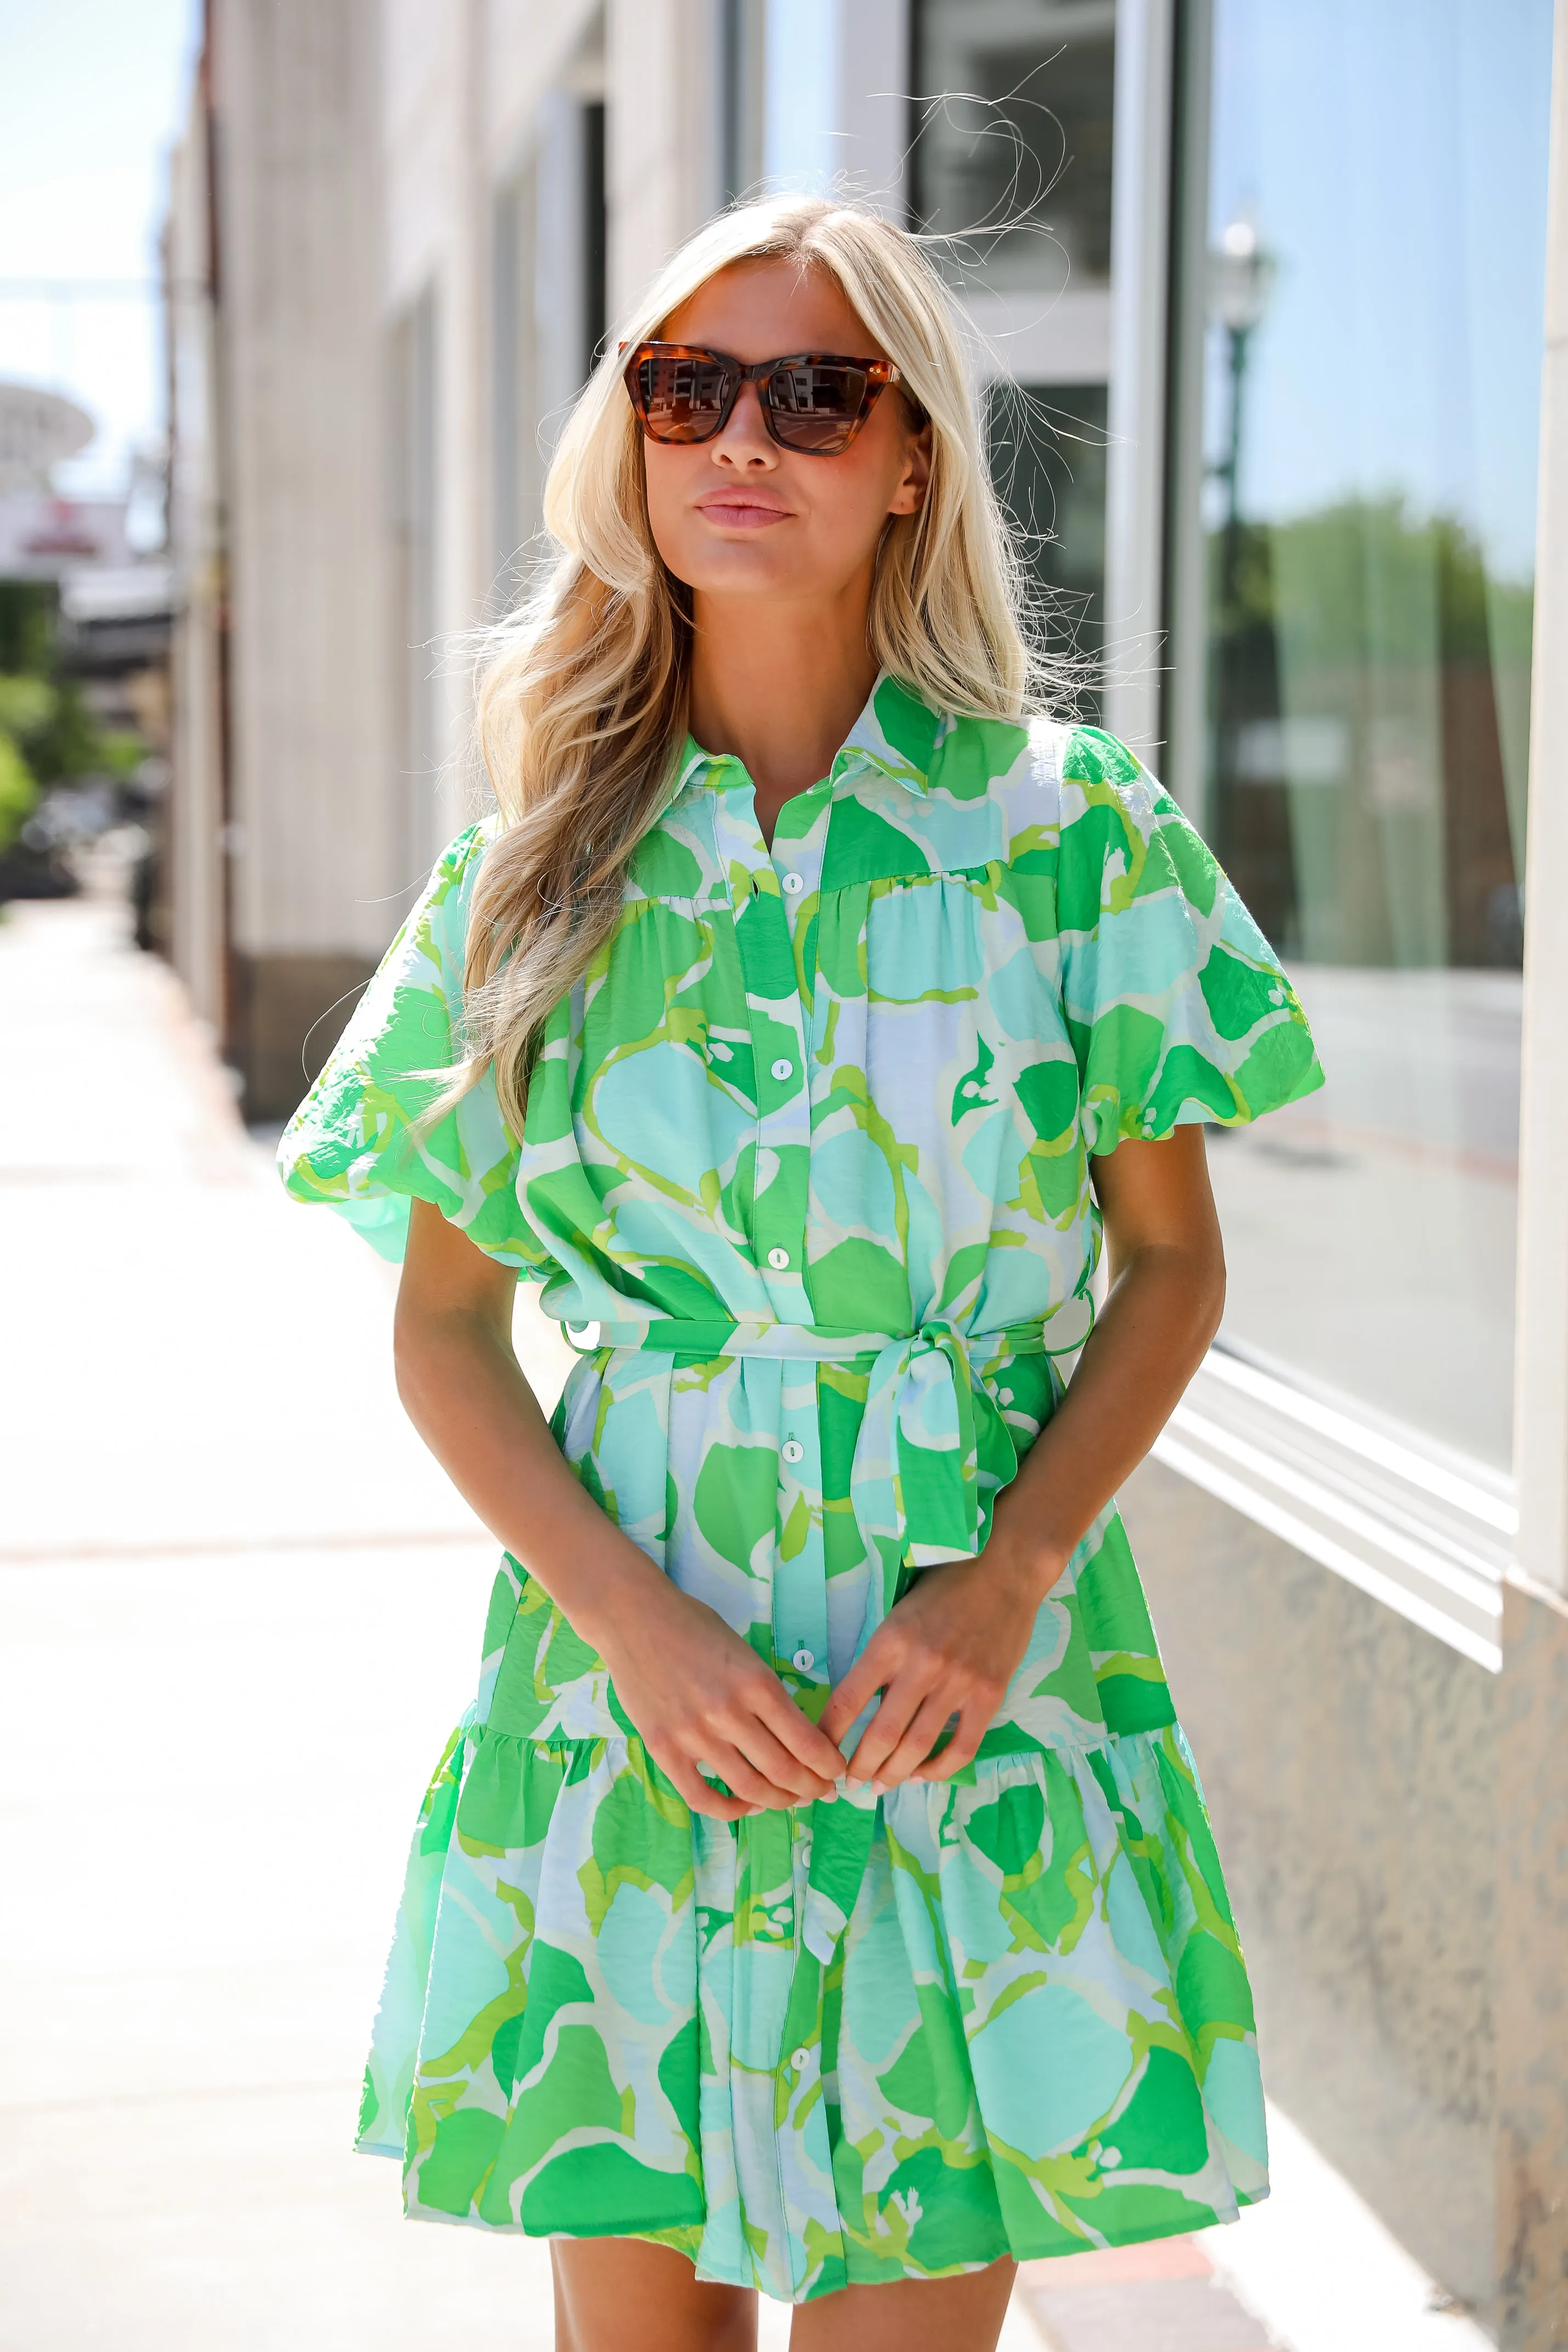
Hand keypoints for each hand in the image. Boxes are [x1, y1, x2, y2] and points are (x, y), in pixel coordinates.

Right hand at [596, 1577, 847, 1823]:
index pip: (807, 1742)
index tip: (836, 1772)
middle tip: (821, 1792)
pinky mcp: (663, 1748)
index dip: (829, 1765)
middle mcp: (729, 1712)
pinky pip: (701, 1796)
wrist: (633, 1617)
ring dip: (778, 1801)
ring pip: (749, 1788)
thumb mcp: (744, 1652)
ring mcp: (694, 1734)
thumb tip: (795, 1736)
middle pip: (784, 1771)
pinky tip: (746, 1804)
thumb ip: (766, 1693)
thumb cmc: (693, 1625)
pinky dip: (729, 1809)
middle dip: (812, 1788)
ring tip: (790, 1800)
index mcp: (756, 1683)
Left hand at [819, 1540, 1059, 1792]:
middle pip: (880, 1735)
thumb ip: (883, 1661)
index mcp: (890, 1642)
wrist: (1004, 1571)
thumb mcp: (899, 1616)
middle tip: (850, 1784)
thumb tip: (864, 1710)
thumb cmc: (944, 1589)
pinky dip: (939, 1769)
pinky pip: (962, 1747)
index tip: (819, 1756)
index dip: (828, 1737)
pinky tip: (925, 1774)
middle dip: (860, 1767)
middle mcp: (921, 1666)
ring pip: (918, 1747)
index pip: (847, 1701)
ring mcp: (958, 1683)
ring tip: (881, 1785)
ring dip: (895, 1775)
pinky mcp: (989, 1695)